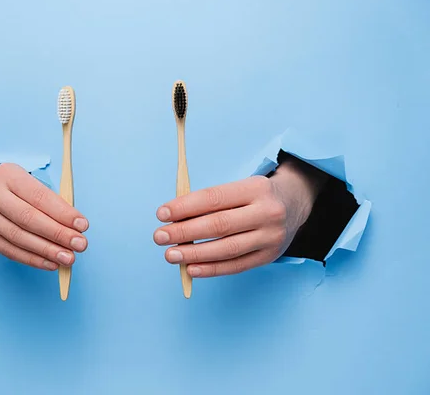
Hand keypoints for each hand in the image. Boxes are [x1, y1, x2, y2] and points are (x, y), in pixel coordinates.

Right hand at [0, 163, 88, 270]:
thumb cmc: (20, 189)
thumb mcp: (35, 184)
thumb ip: (53, 203)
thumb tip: (75, 227)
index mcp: (8, 174)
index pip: (40, 197)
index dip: (63, 213)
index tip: (82, 225)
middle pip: (29, 218)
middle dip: (58, 234)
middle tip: (79, 244)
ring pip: (19, 237)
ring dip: (47, 250)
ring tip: (68, 257)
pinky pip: (10, 251)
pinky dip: (33, 259)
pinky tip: (50, 263)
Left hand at [153, 162, 322, 276]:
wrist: (295, 204)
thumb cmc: (255, 195)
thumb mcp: (238, 187)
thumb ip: (210, 201)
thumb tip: (173, 218)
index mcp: (255, 188)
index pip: (213, 198)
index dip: (184, 207)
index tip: (161, 214)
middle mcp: (266, 213)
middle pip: (218, 225)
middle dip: (184, 232)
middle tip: (159, 236)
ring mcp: (270, 237)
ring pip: (226, 249)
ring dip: (194, 254)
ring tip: (170, 254)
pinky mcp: (269, 256)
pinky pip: (236, 266)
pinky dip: (211, 269)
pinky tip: (191, 268)